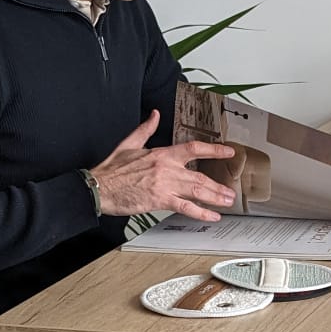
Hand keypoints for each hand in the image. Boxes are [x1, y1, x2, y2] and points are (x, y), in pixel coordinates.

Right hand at [88, 111, 237, 220]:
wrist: (100, 187)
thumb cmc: (113, 169)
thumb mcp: (130, 143)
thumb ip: (146, 129)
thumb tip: (155, 115)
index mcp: (162, 154)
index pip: (194, 148)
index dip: (214, 149)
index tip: (228, 151)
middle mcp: (167, 169)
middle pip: (200, 175)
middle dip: (218, 185)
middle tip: (230, 191)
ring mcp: (165, 185)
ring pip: (197, 191)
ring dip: (215, 197)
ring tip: (227, 201)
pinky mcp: (160, 200)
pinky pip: (186, 208)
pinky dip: (201, 213)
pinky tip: (212, 216)